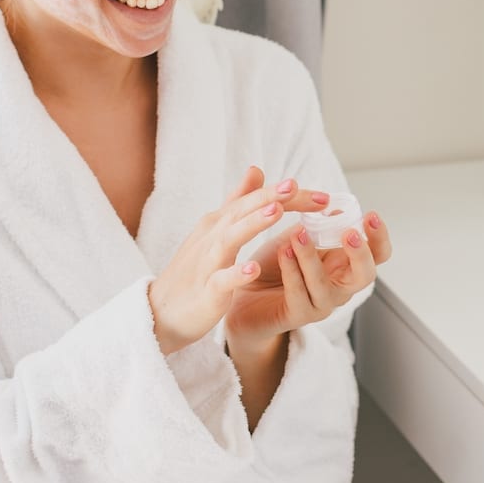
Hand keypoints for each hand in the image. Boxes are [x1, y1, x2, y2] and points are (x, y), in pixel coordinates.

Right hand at [149, 166, 328, 354]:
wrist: (161, 312)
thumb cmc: (194, 270)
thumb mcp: (215, 231)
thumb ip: (236, 201)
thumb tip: (257, 170)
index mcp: (219, 222)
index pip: (255, 201)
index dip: (285, 196)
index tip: (322, 195)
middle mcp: (212, 237)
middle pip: (242, 212)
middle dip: (269, 198)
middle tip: (294, 185)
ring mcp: (207, 264)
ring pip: (230, 239)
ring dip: (252, 224)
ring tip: (277, 212)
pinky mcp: (206, 292)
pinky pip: (221, 281)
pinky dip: (236, 274)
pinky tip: (254, 269)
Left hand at [224, 207, 391, 350]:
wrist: (246, 290)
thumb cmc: (276, 263)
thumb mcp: (298, 235)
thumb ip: (317, 223)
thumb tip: (335, 206)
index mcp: (345, 263)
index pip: (378, 254)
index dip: (379, 237)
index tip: (370, 215)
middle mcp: (340, 286)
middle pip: (365, 276)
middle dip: (360, 254)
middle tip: (348, 233)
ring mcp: (321, 303)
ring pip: (325, 285)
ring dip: (312, 257)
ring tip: (298, 234)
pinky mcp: (299, 315)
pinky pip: (299, 294)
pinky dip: (292, 271)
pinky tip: (284, 251)